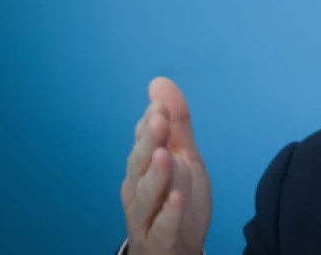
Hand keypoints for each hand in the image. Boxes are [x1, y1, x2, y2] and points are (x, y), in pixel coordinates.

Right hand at [121, 77, 211, 254]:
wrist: (175, 248)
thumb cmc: (175, 198)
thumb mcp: (182, 157)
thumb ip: (175, 123)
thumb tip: (159, 82)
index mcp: (143, 167)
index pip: (144, 141)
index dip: (152, 123)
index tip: (160, 104)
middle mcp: (138, 189)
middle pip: (140, 164)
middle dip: (148, 142)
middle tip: (158, 120)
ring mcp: (146, 215)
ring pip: (146, 194)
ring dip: (155, 174)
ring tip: (165, 154)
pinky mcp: (159, 239)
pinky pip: (162, 227)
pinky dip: (168, 214)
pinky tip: (177, 199)